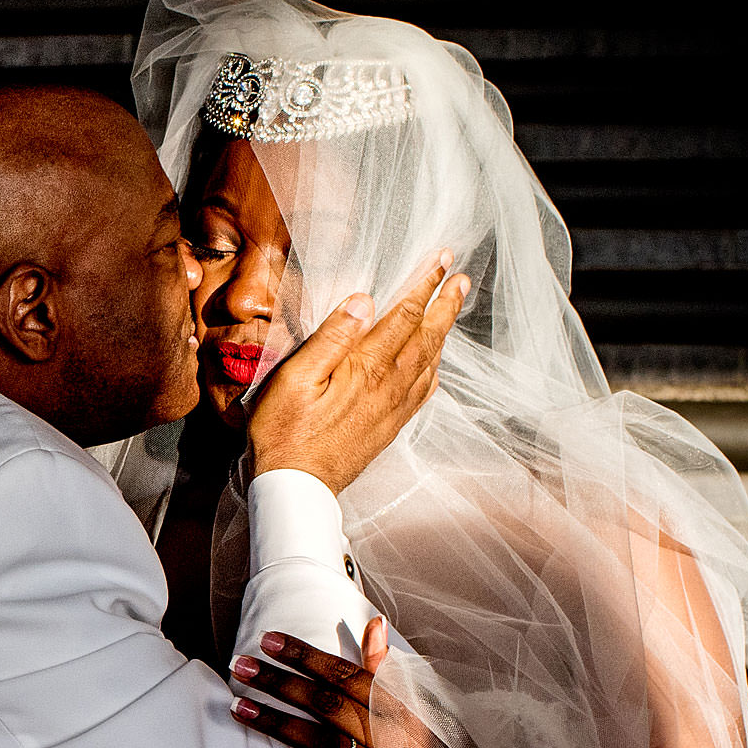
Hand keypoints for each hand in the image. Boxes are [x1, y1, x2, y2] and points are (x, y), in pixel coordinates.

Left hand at [230, 620, 533, 747]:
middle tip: (239, 665)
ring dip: (279, 724)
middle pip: (329, 705)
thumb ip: (385, 672)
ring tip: (239, 707)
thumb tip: (373, 623)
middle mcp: (393, 741)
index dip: (307, 655)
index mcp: (401, 712)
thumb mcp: (416, 713)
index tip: (269, 638)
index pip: (348, 675)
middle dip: (281, 682)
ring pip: (325, 744)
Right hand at [244, 259, 469, 492]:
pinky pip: (423, 391)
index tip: (442, 259)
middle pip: (427, 335)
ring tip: (453, 308)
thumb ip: (332, 338)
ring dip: (444, 330)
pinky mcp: (390, 426)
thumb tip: (365, 300)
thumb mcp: (295, 378)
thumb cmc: (285, 433)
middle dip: (445, 303)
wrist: (297, 488)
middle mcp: (390, 386)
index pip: (405, 315)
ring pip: (430, 360)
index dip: (425, 284)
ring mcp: (393, 408)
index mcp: (368, 367)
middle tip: (461, 278)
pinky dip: (435, 368)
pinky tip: (434, 363)